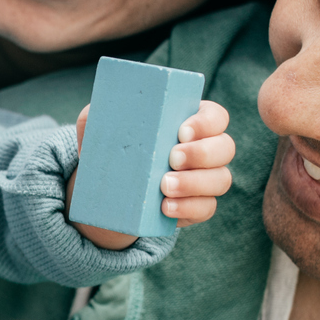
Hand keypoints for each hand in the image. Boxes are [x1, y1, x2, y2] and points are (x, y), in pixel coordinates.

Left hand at [66, 100, 235, 249]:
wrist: (112, 193)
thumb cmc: (115, 151)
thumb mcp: (103, 131)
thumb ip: (100, 116)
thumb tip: (95, 111)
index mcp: (191, 122)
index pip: (215, 116)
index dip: (206, 122)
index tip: (182, 131)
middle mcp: (207, 149)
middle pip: (225, 147)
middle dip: (201, 153)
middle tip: (172, 158)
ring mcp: (206, 179)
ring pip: (220, 180)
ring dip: (195, 183)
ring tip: (165, 186)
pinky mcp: (198, 206)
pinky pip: (206, 208)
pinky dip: (188, 209)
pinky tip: (167, 208)